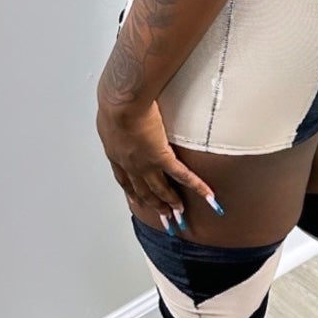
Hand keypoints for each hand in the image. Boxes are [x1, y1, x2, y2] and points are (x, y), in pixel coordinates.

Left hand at [95, 95, 223, 232]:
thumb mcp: (110, 113)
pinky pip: (182, 176)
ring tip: (179, 212)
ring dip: (170, 202)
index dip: (131, 191)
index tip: (136, 200)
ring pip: (159, 189)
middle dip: (152, 204)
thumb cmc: (114, 101)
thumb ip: (116, 120)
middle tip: (163, 216)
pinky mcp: (162, 157)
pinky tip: (207, 196)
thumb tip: (117, 113)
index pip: (123, 179)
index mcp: (115, 153)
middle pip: (142, 190)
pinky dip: (196, 187)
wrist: (122, 104)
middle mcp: (130, 164)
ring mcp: (146, 164)